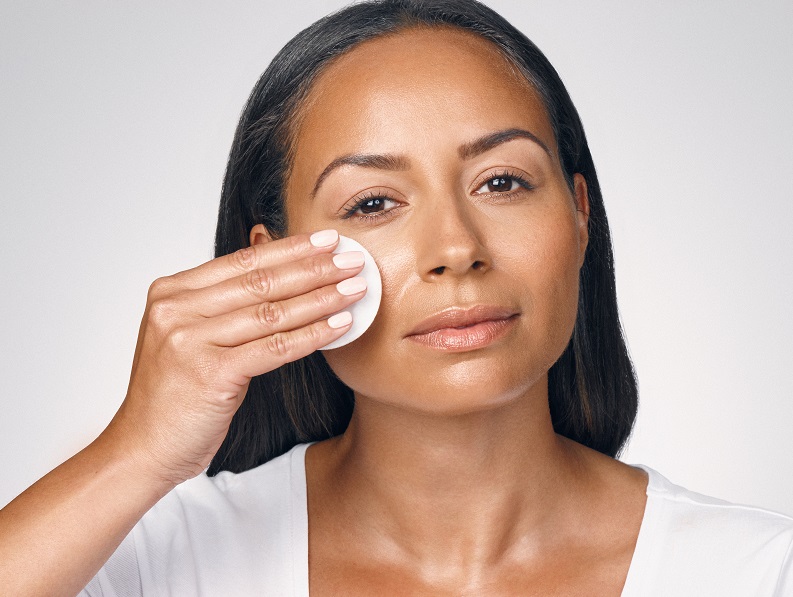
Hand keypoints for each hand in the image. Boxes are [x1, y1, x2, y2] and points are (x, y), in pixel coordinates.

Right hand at [104, 229, 363, 486]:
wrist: (142, 448)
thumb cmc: (173, 396)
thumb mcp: (188, 337)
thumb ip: (221, 306)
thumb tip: (278, 275)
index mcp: (171, 292)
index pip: (243, 262)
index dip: (289, 248)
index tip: (325, 241)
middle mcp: (176, 310)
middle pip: (260, 282)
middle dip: (313, 268)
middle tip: (352, 259)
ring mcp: (190, 340)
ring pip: (272, 312)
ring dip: (321, 298)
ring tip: (355, 289)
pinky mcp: (210, 373)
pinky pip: (274, 348)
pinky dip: (312, 335)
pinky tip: (339, 325)